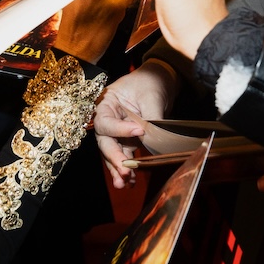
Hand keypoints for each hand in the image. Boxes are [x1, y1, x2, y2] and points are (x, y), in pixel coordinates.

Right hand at [94, 61, 176, 188]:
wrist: (158, 80)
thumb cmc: (150, 81)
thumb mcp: (150, 96)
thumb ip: (150, 118)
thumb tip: (153, 139)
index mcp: (106, 104)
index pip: (106, 122)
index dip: (120, 129)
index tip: (139, 131)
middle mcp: (108, 119)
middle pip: (105, 142)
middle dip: (114, 158)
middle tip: (123, 171)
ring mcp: (117, 132)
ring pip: (113, 152)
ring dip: (118, 168)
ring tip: (124, 183)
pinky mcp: (128, 140)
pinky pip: (125, 156)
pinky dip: (128, 168)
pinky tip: (131, 181)